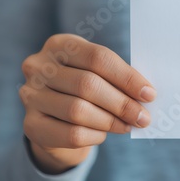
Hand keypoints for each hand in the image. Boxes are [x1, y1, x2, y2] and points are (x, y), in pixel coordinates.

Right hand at [19, 34, 155, 173]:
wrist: (54, 119)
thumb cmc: (84, 90)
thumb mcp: (97, 74)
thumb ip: (117, 79)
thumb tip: (146, 95)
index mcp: (60, 45)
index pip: (98, 57)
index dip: (127, 77)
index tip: (149, 94)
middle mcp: (39, 66)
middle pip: (87, 84)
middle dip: (122, 103)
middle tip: (143, 117)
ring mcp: (30, 95)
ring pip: (77, 110)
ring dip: (110, 121)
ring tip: (128, 125)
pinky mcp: (30, 125)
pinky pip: (70, 134)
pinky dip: (94, 136)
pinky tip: (103, 134)